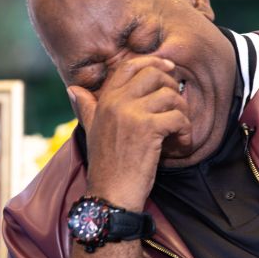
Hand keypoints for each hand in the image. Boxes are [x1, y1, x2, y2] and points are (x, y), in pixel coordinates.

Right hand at [67, 56, 190, 210]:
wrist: (110, 195)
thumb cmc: (106, 166)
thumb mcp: (92, 131)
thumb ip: (86, 107)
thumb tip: (72, 89)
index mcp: (104, 100)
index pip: (129, 66)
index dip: (153, 62)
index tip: (169, 69)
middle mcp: (116, 102)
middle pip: (154, 74)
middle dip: (172, 87)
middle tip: (177, 107)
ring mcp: (131, 114)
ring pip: (171, 95)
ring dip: (183, 112)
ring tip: (180, 130)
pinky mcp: (148, 129)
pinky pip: (178, 117)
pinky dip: (186, 131)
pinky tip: (181, 144)